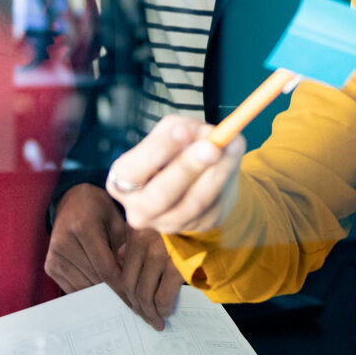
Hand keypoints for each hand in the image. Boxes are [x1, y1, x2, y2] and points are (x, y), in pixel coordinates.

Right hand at [44, 185, 179, 329]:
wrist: (72, 200)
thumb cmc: (100, 210)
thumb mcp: (118, 222)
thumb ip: (126, 249)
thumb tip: (134, 282)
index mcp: (83, 228)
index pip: (106, 269)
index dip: (122, 288)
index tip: (138, 302)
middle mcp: (64, 242)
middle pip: (94, 280)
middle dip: (115, 294)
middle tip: (135, 307)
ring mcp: (54, 255)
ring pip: (83, 287)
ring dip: (102, 296)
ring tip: (121, 302)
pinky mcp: (50, 265)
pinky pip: (72, 288)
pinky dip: (89, 292)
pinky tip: (103, 294)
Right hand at [105, 116, 243, 236]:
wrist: (192, 179)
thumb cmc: (173, 150)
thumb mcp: (171, 132)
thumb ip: (183, 129)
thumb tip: (206, 135)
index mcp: (121, 181)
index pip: (131, 172)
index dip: (157, 151)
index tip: (182, 130)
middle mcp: (140, 209)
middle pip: (162, 194)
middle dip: (188, 167)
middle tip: (211, 146)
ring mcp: (169, 223)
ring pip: (195, 201)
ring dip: (218, 170)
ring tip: (233, 144)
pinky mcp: (198, 226)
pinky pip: (215, 204)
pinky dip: (228, 177)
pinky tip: (234, 157)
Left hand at [115, 227, 182, 330]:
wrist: (209, 215)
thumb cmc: (185, 219)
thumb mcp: (155, 221)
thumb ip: (137, 237)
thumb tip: (121, 257)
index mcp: (137, 232)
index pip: (123, 271)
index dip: (126, 293)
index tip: (134, 304)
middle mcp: (144, 243)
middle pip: (131, 285)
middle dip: (137, 306)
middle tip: (144, 317)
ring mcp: (160, 254)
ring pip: (145, 294)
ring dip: (149, 313)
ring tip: (156, 321)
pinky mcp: (178, 266)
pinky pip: (163, 296)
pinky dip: (163, 308)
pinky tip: (166, 312)